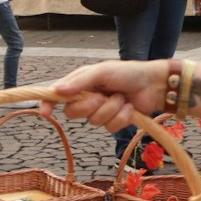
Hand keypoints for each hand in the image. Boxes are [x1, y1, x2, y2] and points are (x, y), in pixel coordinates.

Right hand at [48, 60, 167, 130]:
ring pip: (94, 122)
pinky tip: (129, 107)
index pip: (57, 95)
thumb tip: (58, 91)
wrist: (154, 84)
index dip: (48, 104)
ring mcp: (100, 111)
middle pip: (73, 113)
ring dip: (111, 109)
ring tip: (121, 98)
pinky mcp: (114, 122)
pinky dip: (121, 117)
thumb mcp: (102, 72)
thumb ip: (80, 82)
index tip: (46, 113)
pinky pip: (110, 127)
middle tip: (103, 96)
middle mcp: (87, 97)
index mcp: (81, 83)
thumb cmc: (127, 73)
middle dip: (90, 106)